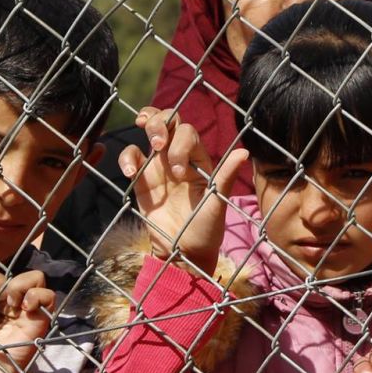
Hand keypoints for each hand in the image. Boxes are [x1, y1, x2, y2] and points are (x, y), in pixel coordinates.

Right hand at [121, 107, 246, 274]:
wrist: (183, 253)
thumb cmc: (206, 229)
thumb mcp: (216, 203)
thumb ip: (225, 176)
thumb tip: (244, 152)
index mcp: (198, 159)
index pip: (187, 132)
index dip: (181, 143)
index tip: (179, 172)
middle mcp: (177, 156)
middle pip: (168, 119)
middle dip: (160, 120)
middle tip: (158, 142)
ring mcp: (158, 165)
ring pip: (150, 128)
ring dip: (148, 126)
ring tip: (151, 147)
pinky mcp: (141, 179)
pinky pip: (131, 156)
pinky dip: (127, 158)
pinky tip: (130, 174)